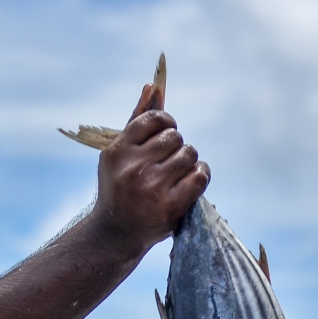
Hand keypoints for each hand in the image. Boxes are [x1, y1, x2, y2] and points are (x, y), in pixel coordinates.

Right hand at [91, 82, 209, 252]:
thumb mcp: (121, 153)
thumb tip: (153, 85)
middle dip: (176, 146)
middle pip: (175, 137)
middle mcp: (133, 168)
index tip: (165, 136)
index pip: (155, 119)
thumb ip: (137, 119)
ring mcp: (152, 188)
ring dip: (189, 161)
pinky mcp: (170, 206)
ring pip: (189, 154)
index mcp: (118, 151)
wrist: (116, 233)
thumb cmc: (119, 187)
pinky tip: (191, 180)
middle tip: (167, 161)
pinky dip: (201, 174)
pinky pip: (200, 175)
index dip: (166, 123)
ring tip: (177, 173)